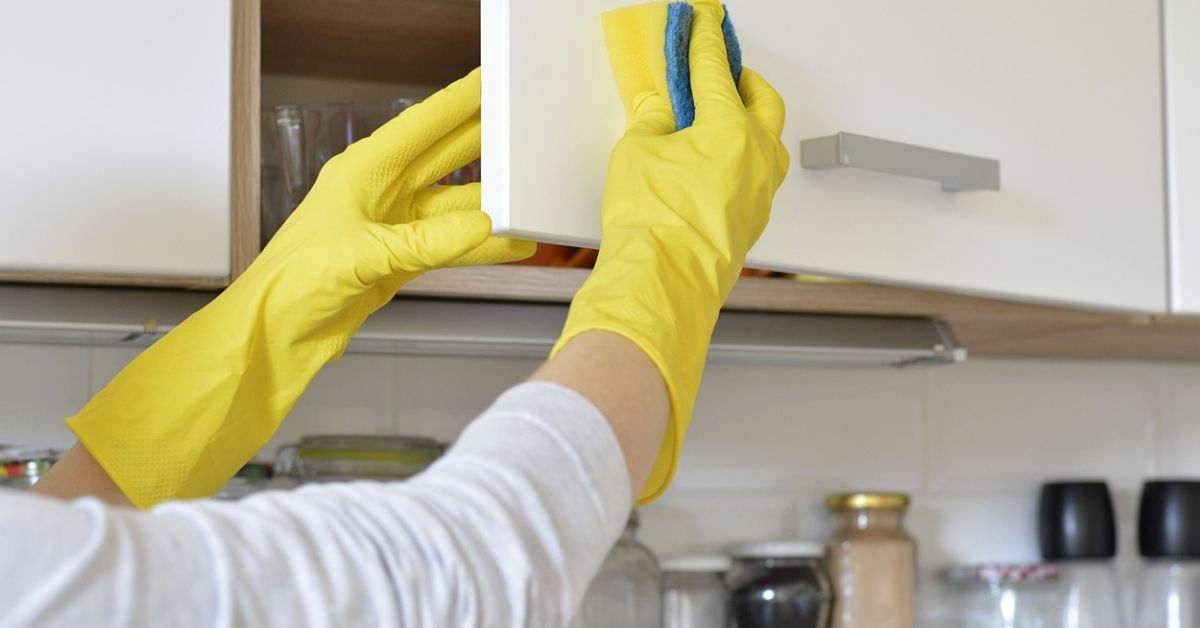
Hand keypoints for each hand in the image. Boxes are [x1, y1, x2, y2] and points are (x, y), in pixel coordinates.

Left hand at [258, 68, 532, 354]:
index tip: (490, 82)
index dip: (458, 102)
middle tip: (522, 123)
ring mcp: (393, 225)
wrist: (278, 331)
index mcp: (361, 171)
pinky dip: (481, 246)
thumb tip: (482, 226)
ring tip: (530, 201)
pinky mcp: (402, 257)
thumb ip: (425, 242)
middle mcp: (381, 191)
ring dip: (491, 206)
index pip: (421, 127)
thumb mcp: (363, 256)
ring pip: (456, 205)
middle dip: (485, 140)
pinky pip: (452, 244)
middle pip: (445, 156)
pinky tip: (511, 244)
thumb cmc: (293, 282)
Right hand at [553, 0, 788, 502]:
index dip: (703, 42)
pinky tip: (716, 161)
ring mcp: (759, 194)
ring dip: (748, 120)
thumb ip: (653, 122)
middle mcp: (756, 160)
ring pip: (768, 141)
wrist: (659, 287)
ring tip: (719, 115)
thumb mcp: (637, 153)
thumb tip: (661, 112)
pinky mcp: (750, 223)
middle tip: (718, 68)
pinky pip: (757, 175)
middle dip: (741, 79)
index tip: (700, 23)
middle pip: (762, 100)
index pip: (716, 71)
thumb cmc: (652, 228)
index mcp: (731, 130)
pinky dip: (742, 157)